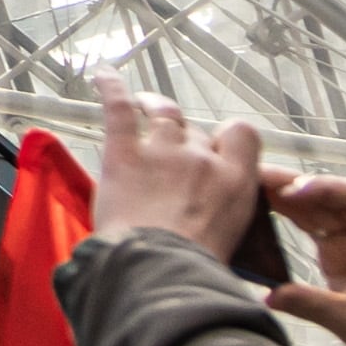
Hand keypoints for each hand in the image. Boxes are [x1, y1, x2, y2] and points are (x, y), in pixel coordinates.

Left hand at [92, 79, 269, 266]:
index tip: (219, 144)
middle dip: (187, 139)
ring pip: (165, 114)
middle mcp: (203, 159)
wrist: (161, 270)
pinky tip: (102, 75)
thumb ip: (228, 214)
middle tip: (172, 151)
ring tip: (147, 103)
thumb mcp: (233, 241)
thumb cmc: (196, 268)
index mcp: (235, 181)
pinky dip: (111, 88)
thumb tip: (218, 218)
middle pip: (197, 132)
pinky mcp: (125, 154)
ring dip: (156, 106)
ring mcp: (163, 152)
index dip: (230, 137)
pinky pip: (120, 109)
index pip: (243, 135)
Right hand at [265, 173, 345, 345]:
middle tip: (256, 179)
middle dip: (296, 185)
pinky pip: (315, 224)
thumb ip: (311, 305)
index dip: (322, 188)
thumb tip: (270, 294)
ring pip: (321, 206)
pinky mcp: (342, 252)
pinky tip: (267, 209)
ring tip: (254, 188)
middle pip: (333, 196)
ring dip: (290, 196)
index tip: (288, 191)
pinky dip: (292, 214)